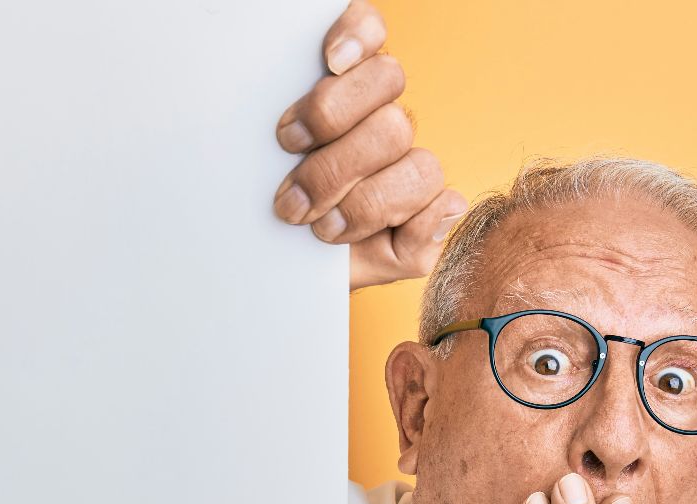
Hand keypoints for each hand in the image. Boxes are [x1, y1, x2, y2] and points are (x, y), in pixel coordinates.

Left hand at [271, 0, 466, 291]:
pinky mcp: (430, 215)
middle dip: (334, 146)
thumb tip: (326, 134)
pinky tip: (390, 233)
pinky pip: (443, 206)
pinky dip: (418, 222)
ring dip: (362, 198)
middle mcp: (380, 117)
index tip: (329, 61)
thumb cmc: (269, 224)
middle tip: (290, 192)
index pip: (369, 33)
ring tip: (318, 224)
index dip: (358, 35)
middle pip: (389, 93)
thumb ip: (267, 156)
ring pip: (413, 154)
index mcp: (341, 91)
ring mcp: (408, 165)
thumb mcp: (253, 190)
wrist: (281, 277)